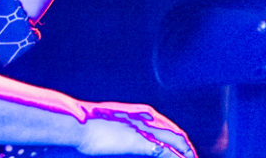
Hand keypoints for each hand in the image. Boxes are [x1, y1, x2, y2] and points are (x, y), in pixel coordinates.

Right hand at [77, 101, 196, 157]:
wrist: (79, 123)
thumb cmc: (86, 124)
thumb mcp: (109, 122)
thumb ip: (122, 126)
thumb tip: (122, 133)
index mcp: (140, 111)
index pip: (167, 125)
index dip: (177, 138)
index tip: (182, 149)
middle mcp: (147, 117)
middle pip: (176, 133)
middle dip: (187, 147)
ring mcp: (145, 129)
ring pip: (176, 141)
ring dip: (187, 153)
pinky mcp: (142, 142)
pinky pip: (167, 152)